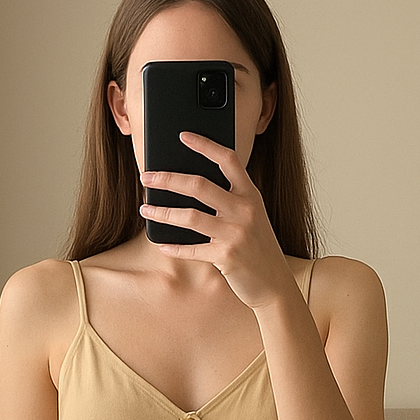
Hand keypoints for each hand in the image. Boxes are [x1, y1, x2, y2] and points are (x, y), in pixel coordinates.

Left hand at [138, 131, 298, 310]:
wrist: (274, 283)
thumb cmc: (257, 247)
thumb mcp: (251, 216)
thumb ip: (229, 200)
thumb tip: (190, 186)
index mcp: (250, 195)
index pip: (227, 159)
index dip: (205, 144)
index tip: (183, 136)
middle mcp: (245, 210)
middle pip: (200, 185)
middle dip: (168, 179)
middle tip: (147, 177)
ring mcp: (236, 234)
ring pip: (190, 217)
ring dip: (162, 212)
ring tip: (145, 209)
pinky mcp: (227, 257)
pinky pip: (192, 250)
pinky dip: (174, 247)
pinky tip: (161, 243)